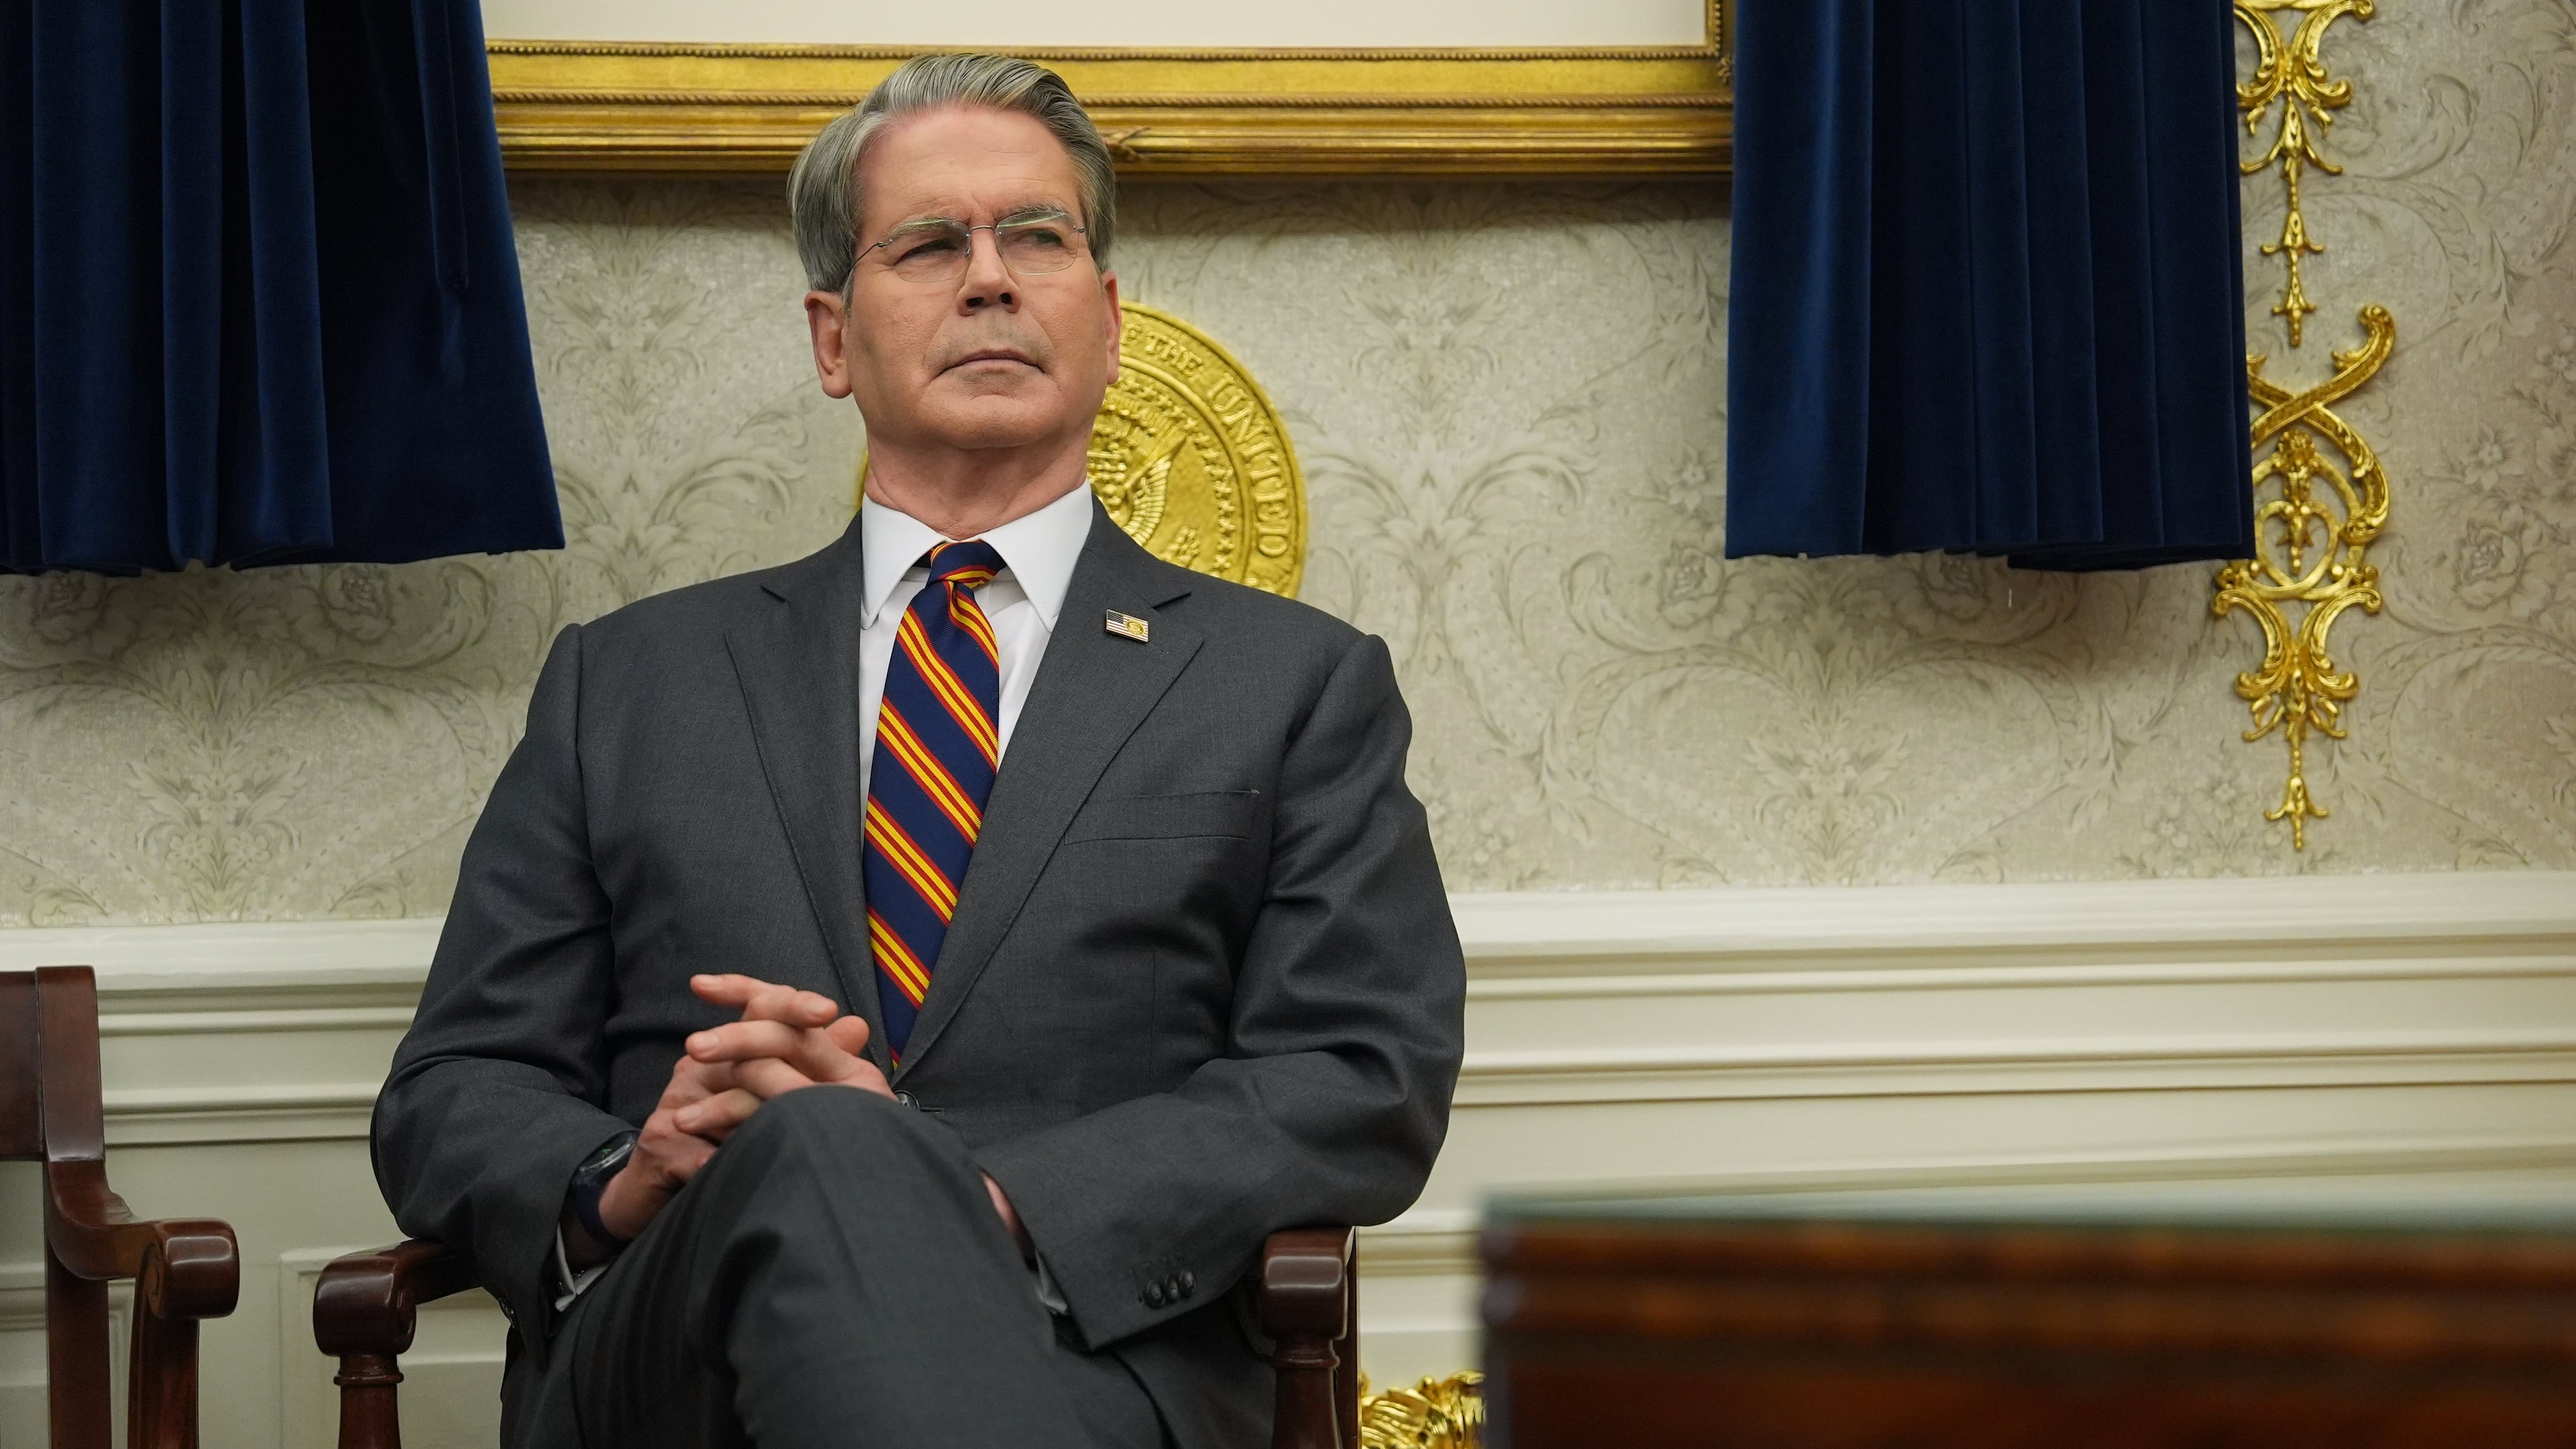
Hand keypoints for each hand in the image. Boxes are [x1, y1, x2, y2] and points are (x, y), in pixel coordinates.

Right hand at [586, 976, 890, 1246]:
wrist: (658, 1190)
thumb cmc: (726, 1137)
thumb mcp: (772, 1095)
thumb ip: (813, 1059)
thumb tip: (858, 1025)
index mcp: (730, 1049)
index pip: (759, 1007)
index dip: (792, 1005)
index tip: (826, 1009)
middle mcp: (701, 1066)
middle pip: (740, 1043)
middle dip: (777, 1041)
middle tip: (813, 1052)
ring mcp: (677, 1102)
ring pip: (724, 1100)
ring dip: (757, 1117)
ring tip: (790, 1126)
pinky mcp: (661, 1142)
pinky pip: (695, 1150)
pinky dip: (716, 1161)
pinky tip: (733, 1170)